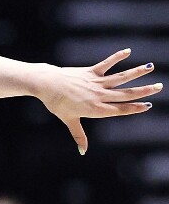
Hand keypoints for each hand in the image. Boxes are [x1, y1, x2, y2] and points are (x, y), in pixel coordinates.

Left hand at [33, 48, 161, 154]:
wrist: (46, 84)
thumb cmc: (56, 103)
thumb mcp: (69, 120)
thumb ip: (79, 135)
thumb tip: (83, 152)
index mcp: (96, 109)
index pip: (120, 109)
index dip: (135, 108)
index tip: (149, 105)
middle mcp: (99, 96)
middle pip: (125, 94)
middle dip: (143, 91)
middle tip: (159, 86)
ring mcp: (95, 83)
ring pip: (120, 78)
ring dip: (136, 72)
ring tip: (150, 67)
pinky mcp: (90, 72)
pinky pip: (106, 64)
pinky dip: (116, 57)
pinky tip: (128, 51)